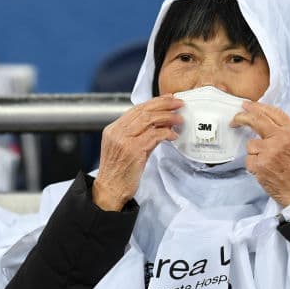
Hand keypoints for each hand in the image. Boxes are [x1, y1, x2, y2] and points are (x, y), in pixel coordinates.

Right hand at [93, 95, 183, 210]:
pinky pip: (154, 135)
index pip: (136, 109)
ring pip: (149, 120)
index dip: (154, 102)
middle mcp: (117, 132)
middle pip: (144, 111)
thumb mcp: (126, 148)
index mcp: (113, 129)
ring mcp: (124, 140)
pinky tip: (173, 135)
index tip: (168, 99)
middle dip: (164, 104)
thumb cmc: (119, 172)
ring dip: (168, 117)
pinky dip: (166, 133)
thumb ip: (140, 135)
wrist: (110, 190)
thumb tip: (161, 125)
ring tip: (179, 119)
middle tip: (178, 104)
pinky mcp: (133, 150)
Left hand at [233, 100, 289, 206]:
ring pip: (250, 144)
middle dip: (243, 116)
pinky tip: (265, 171)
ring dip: (255, 153)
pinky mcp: (259, 164)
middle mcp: (281, 138)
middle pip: (256, 120)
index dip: (258, 107)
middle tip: (236, 118)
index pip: (273, 112)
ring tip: (268, 163)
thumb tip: (267, 123)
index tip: (248, 105)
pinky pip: (249, 160)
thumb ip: (286, 132)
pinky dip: (254, 165)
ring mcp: (269, 151)